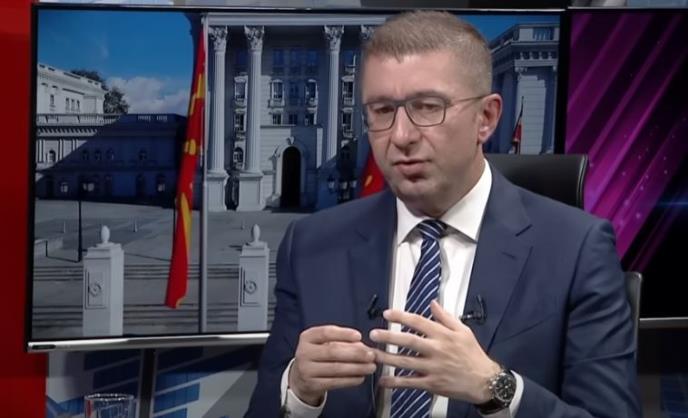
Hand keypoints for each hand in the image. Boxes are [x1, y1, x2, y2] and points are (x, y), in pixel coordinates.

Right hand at [289, 325, 376, 405]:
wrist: (301, 376)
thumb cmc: (318, 355)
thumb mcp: (324, 343)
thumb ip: (342, 341)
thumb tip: (363, 346)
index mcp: (308, 337)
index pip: (326, 332)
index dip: (343, 334)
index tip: (359, 336)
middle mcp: (304, 352)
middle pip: (332, 351)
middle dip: (355, 353)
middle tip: (371, 355)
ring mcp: (307, 370)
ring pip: (336, 368)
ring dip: (357, 368)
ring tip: (371, 367)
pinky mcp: (313, 385)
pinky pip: (335, 382)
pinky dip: (350, 380)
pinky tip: (361, 377)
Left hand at [369, 300, 500, 403]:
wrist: (484, 381)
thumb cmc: (473, 355)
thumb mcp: (463, 331)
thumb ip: (445, 317)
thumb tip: (433, 303)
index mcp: (443, 335)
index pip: (418, 322)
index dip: (401, 316)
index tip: (387, 314)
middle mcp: (437, 350)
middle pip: (409, 341)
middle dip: (389, 336)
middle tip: (373, 334)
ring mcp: (433, 368)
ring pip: (406, 361)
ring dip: (387, 358)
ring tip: (373, 354)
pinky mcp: (432, 384)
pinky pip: (410, 382)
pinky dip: (395, 382)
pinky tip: (383, 380)